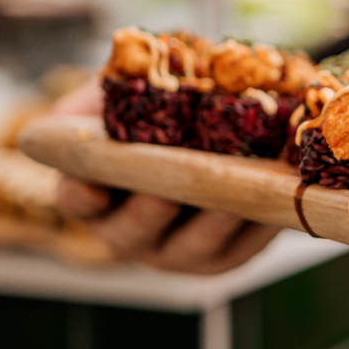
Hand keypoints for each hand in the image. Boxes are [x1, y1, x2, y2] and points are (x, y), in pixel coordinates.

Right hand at [52, 77, 279, 273]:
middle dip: (149, 214)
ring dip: (211, 225)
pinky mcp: (228, 254)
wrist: (216, 125)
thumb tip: (78, 104)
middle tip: (164, 195)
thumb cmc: (159, 111)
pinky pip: (243, 246)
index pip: (78, 200)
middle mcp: (133, 232)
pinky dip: (256, 225)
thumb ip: (101, 98)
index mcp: (98, 196)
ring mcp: (181, 250)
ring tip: (228, 201)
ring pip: (194, 247)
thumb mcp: (127, 94)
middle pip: (134, 232)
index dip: (82, 195)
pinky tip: (270, 198)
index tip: (89, 185)